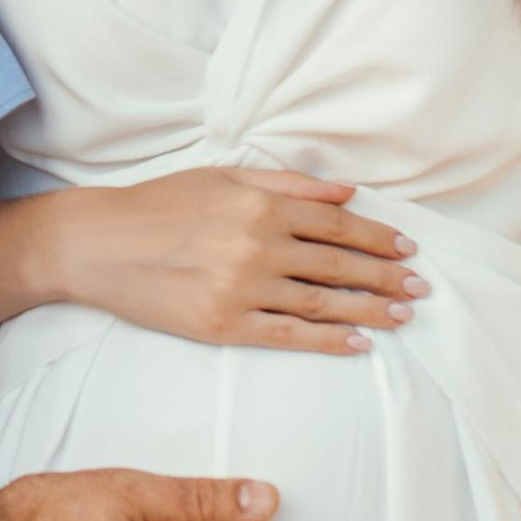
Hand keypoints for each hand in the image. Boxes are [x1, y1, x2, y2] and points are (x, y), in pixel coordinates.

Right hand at [54, 169, 426, 353]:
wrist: (98, 244)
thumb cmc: (160, 205)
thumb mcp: (224, 177)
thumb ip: (289, 186)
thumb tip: (347, 191)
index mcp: (261, 207)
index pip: (337, 224)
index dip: (377, 237)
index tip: (407, 248)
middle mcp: (258, 248)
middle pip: (338, 266)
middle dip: (386, 277)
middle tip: (421, 288)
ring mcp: (241, 290)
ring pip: (322, 304)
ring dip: (371, 309)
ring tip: (403, 316)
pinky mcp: (223, 326)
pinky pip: (288, 336)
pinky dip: (329, 341)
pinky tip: (360, 342)